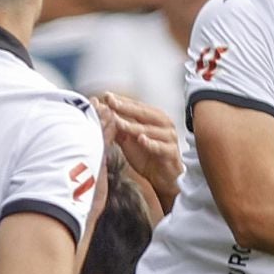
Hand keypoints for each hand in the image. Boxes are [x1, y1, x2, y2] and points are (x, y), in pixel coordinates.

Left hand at [94, 92, 182, 209]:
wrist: (164, 177)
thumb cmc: (147, 156)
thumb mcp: (129, 141)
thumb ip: (119, 128)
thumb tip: (102, 115)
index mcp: (154, 118)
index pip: (136, 105)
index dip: (121, 100)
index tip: (106, 95)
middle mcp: (163, 124)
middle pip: (143, 113)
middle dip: (126, 107)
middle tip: (111, 102)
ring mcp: (169, 137)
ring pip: (150, 129)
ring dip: (134, 126)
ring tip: (119, 122)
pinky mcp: (171, 152)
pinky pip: (161, 146)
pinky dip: (151, 143)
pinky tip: (142, 139)